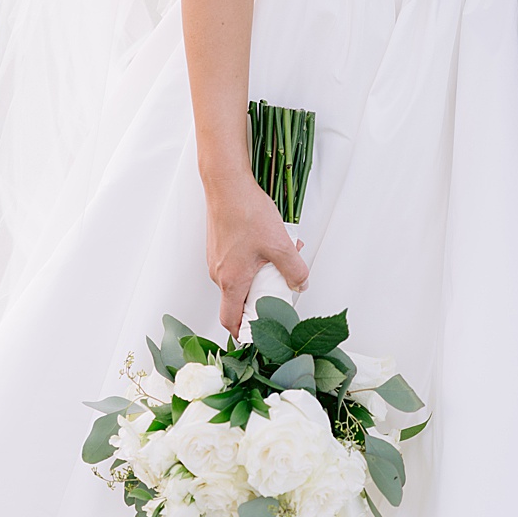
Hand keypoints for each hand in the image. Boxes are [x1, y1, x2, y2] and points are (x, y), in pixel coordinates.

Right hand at [204, 171, 310, 334]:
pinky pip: (236, 264)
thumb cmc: (246, 211)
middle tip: (280, 288)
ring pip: (239, 279)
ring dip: (259, 275)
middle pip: (237, 300)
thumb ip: (293, 268)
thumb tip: (301, 285)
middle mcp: (219, 273)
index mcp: (231, 281)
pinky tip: (268, 244)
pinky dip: (253, 261)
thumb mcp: (279, 243)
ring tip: (279, 257)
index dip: (245, 331)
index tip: (259, 332)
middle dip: (261, 297)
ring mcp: (217, 259)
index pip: (231, 320)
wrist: (227, 184)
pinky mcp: (219, 246)